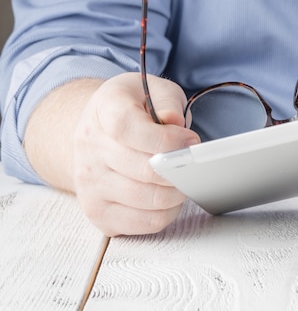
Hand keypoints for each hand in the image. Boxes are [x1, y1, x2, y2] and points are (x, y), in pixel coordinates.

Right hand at [71, 73, 199, 235]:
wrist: (98, 132)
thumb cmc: (134, 109)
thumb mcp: (154, 91)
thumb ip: (168, 103)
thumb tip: (174, 122)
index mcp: (103, 111)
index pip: (128, 129)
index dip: (166, 139)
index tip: (190, 141)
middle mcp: (89, 148)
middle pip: (144, 170)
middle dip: (180, 168)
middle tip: (192, 163)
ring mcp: (89, 184)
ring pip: (149, 200)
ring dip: (177, 192)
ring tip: (182, 178)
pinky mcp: (98, 212)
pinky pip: (145, 223)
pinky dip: (167, 213)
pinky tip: (168, 196)